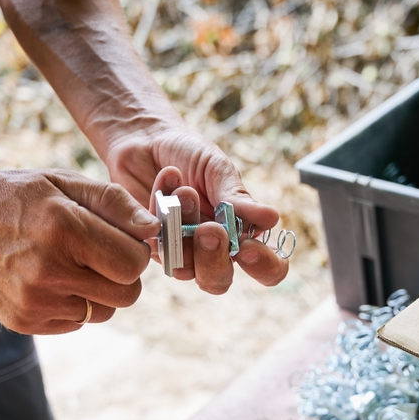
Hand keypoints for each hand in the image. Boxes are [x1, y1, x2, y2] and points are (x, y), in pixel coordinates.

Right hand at [0, 167, 160, 333]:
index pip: (135, 263)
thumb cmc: (17, 197)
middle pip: (127, 294)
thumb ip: (115, 204)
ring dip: (100, 291)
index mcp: (64, 230)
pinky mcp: (25, 322)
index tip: (119, 239)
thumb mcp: (65, 183)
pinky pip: (78, 322)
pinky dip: (75, 303)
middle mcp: (49, 271)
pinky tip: (51, 279)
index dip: (135, 251)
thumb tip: (154, 230)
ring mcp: (35, 302)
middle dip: (123, 274)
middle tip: (99, 253)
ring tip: (72, 264)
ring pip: (105, 311)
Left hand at [103, 125, 289, 292]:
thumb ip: (238, 198)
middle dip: (214, 259)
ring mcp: (180, 250)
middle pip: (219, 281)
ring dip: (185, 231)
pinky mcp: (151, 245)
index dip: (263, 266)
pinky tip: (167, 179)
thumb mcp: (218, 169)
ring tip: (184, 190)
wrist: (147, 138)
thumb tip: (271, 219)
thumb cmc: (190, 154)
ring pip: (184, 270)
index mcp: (242, 233)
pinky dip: (162, 211)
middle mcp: (213, 249)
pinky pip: (157, 244)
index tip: (248, 247)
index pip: (267, 268)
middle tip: (209, 229)